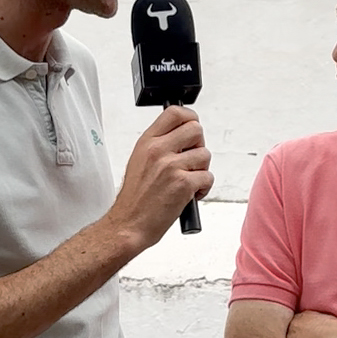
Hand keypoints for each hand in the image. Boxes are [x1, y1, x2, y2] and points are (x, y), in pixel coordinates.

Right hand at [107, 106, 212, 249]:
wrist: (128, 224)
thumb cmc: (135, 199)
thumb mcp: (139, 161)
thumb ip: (159, 145)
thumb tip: (183, 136)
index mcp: (147, 142)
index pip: (175, 112)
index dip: (190, 118)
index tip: (192, 127)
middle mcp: (158, 150)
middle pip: (196, 129)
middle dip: (199, 146)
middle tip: (190, 161)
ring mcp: (171, 166)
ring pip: (205, 155)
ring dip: (201, 170)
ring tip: (187, 182)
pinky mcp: (183, 184)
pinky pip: (208, 177)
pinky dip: (203, 189)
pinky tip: (189, 195)